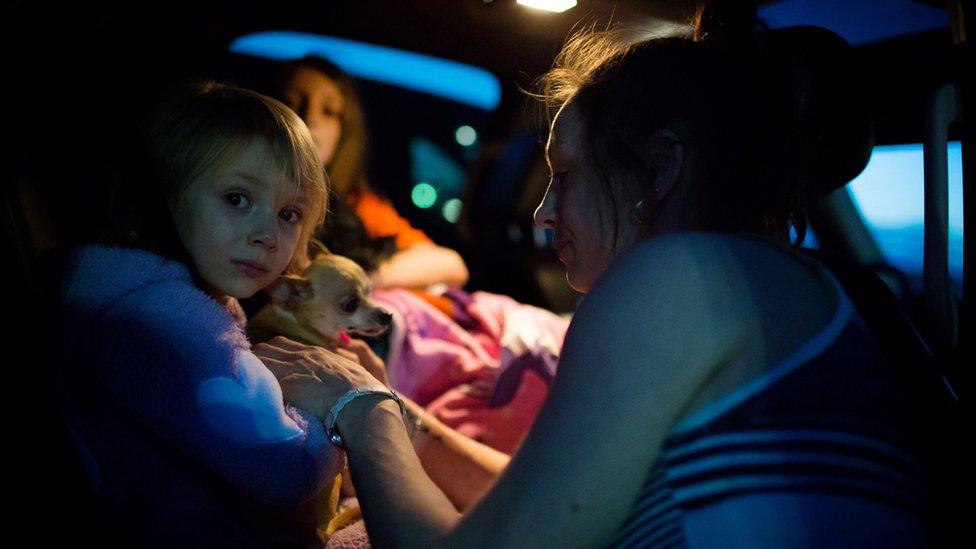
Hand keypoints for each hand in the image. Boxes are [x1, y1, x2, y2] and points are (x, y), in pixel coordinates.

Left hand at [253, 336, 380, 419]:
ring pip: (260, 359)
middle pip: (267, 347)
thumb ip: (334, 367)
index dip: (271, 351)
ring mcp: (292, 369)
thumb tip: (331, 376)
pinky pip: (261, 378)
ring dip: (251, 368)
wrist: (360, 402)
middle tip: (250, 371)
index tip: (265, 360)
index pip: (282, 343)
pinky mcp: (286, 385)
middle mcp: (301, 356)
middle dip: (257, 357)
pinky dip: (253, 381)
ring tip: (246, 381)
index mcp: (316, 352)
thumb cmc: (361, 391)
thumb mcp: (348, 370)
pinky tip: (247, 389)